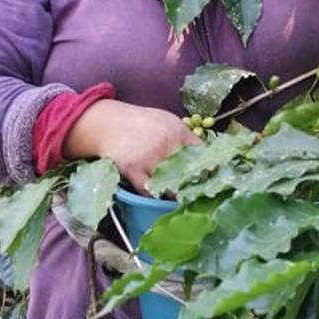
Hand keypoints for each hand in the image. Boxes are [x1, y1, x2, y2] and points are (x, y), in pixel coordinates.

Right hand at [63, 98, 200, 193]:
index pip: (201, 153)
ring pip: (170, 184)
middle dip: (192, 183)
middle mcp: (166, 144)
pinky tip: (160, 195)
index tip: (210, 177)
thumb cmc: (141, 122)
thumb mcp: (168, 121)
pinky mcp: (132, 170)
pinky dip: (156, 195)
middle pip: (187, 171)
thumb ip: (185, 137)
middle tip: (196, 192)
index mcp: (178, 132)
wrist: (108, 123)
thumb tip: (203, 153)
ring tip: (181, 197)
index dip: (208, 167)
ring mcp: (149, 158)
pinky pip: (149, 190)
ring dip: (175, 192)